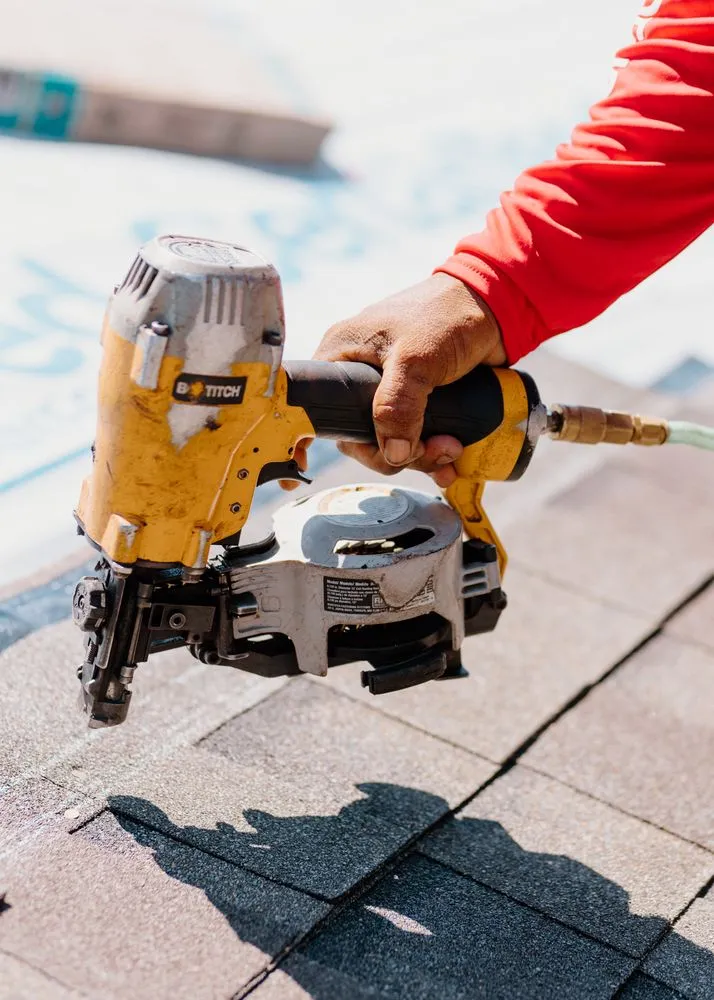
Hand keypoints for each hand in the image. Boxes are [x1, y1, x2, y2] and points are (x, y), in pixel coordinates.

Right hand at [308, 273, 506, 487]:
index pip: (318, 407)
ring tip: (452, 452)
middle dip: (397, 453)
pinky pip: (415, 437)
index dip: (317, 438)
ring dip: (421, 456)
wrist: (498, 306)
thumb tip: (394, 453)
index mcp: (343, 355)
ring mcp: (390, 389)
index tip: (313, 467)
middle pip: (360, 435)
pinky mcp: (419, 400)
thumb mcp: (416, 359)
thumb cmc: (448, 315)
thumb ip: (398, 406)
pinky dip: (432, 452)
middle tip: (431, 452)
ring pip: (390, 441)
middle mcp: (360, 374)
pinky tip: (452, 461)